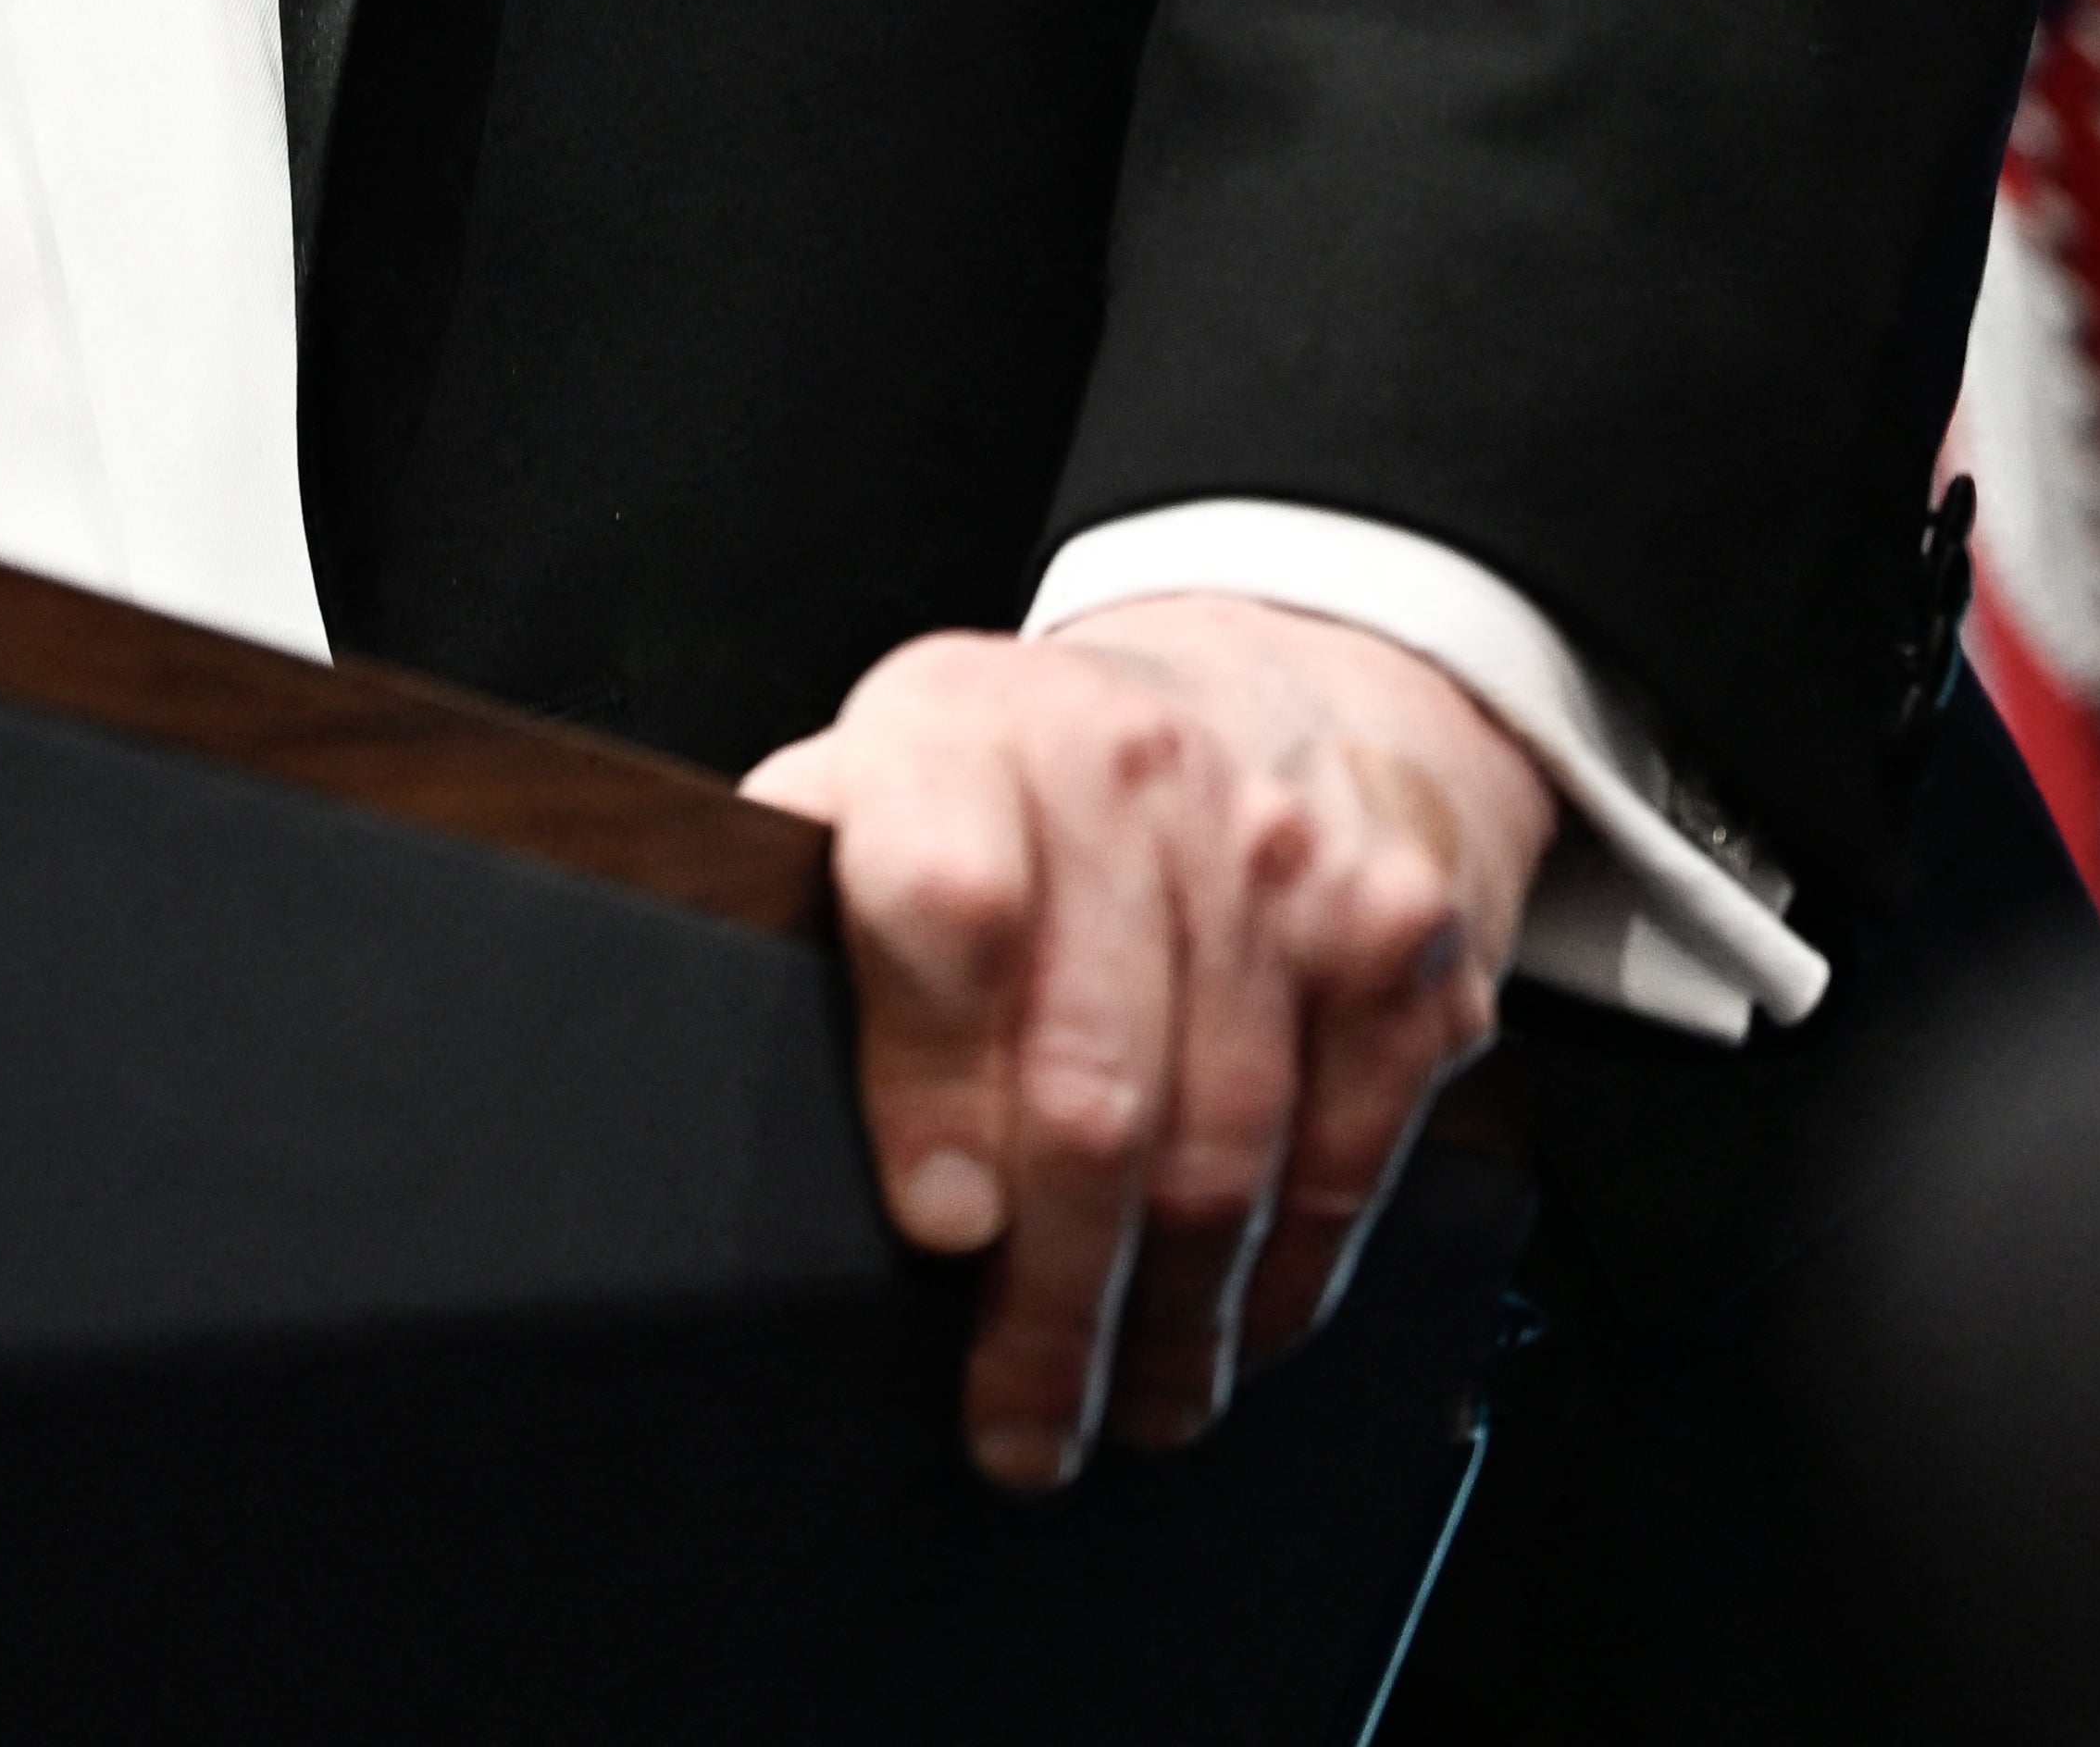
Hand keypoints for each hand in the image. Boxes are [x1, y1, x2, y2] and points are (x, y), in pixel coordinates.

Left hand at [741, 595, 1550, 1492]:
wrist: (1273, 678)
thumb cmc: (1028, 778)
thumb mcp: (882, 773)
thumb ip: (798, 885)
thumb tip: (694, 1042)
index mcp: (964, 732)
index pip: (946, 905)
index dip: (933, 1082)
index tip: (935, 1227)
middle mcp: (1135, 777)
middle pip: (1097, 1084)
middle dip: (1049, 1298)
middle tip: (1014, 1420)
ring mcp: (1288, 857)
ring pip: (1227, 1153)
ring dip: (1166, 1326)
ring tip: (1116, 1411)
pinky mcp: (1406, 941)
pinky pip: (1345, 1160)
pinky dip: (1285, 1283)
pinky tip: (1227, 1334)